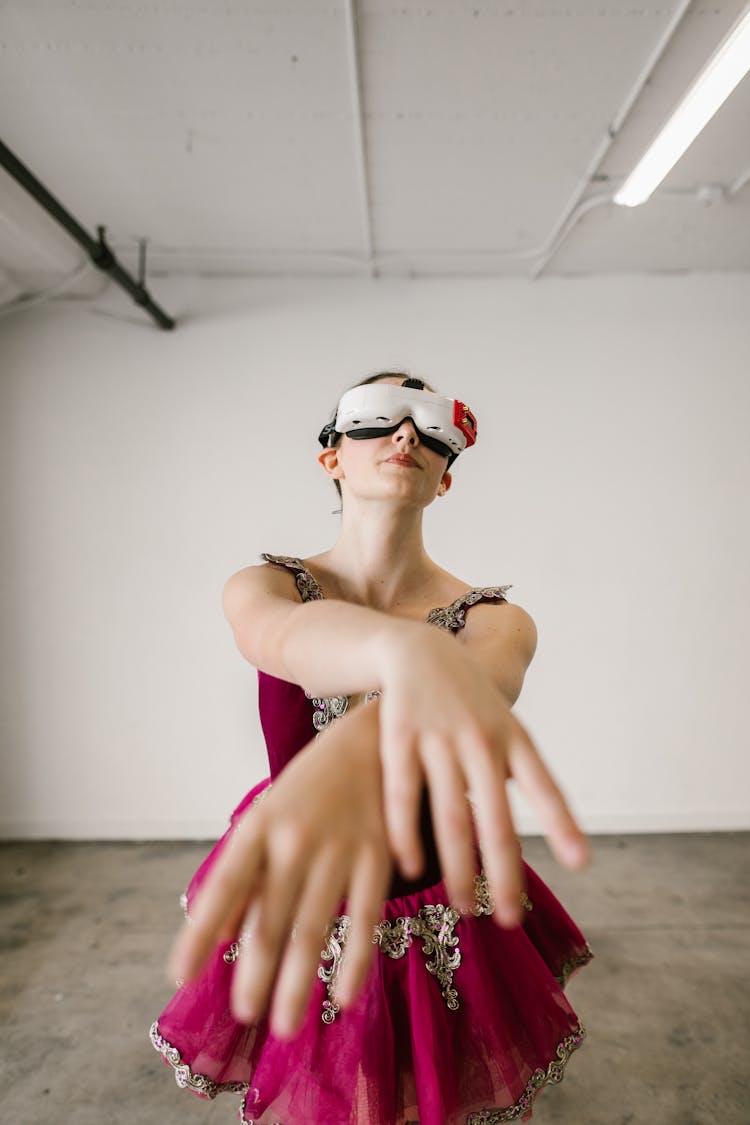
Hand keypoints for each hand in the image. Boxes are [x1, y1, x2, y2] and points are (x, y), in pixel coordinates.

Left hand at [168, 699, 390, 1039]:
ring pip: (314, 927)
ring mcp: (339, 849)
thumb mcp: (269, 813)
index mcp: (260, 824)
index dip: (199, 932)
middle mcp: (295, 838)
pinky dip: (354, 961)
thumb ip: (246, 874)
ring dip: (298, 982)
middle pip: (269, 917)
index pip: (223, 884)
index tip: (179, 976)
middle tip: (243, 1014)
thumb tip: (216, 936)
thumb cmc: (312, 782)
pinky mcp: (379, 857)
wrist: (374, 736)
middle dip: (254, 973)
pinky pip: (366, 917)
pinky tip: (343, 997)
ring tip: (283, 1025)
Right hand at [377, 625, 589, 924]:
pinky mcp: (399, 736)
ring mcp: (440, 736)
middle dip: (505, 873)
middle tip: (510, 919)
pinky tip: (410, 869)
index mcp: (515, 738)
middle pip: (496, 818)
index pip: (544, 786)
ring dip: (459, 867)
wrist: (419, 651)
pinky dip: (408, 835)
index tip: (581, 863)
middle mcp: (482, 738)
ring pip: (452, 815)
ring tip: (465, 906)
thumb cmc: (471, 703)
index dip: (563, 824)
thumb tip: (564, 835)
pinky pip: (404, 795)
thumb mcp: (505, 727)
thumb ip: (523, 775)